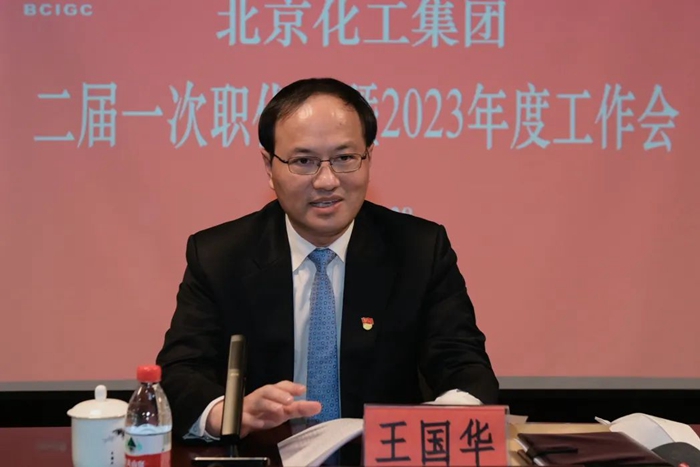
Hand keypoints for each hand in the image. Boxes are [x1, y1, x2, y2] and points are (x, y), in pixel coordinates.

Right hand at [205, 381, 321, 437]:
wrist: (238, 420)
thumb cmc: (264, 412)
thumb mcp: (282, 410)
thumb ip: (299, 409)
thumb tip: (318, 406)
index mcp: (271, 393)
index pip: (281, 386)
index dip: (291, 387)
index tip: (303, 390)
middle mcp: (261, 397)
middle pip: (268, 391)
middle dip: (279, 394)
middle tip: (291, 401)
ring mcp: (250, 406)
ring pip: (257, 402)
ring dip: (269, 405)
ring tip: (280, 411)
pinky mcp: (241, 417)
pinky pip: (245, 417)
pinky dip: (253, 420)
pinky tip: (262, 424)